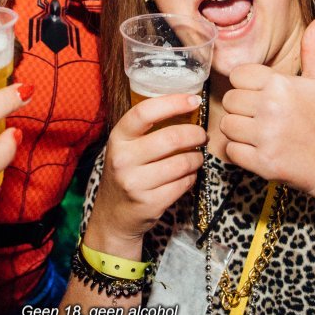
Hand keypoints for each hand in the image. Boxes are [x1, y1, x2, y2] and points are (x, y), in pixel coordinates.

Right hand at [87, 94, 204, 248]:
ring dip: (197, 158)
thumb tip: (187, 106)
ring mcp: (135, 183)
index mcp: (118, 138)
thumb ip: (148, 128)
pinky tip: (188, 175)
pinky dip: (192, 177)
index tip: (194, 100)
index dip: (173, 103)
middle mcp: (123, 159)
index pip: (145, 112)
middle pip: (171, 138)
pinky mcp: (149, 203)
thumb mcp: (127, 147)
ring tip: (197, 157)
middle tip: (201, 135)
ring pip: (182, 162)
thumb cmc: (127, 172)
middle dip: (195, 134)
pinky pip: (184, 184)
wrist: (113, 215)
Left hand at [219, 17, 314, 206]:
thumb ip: (314, 49)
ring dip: (238, 131)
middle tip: (261, 116)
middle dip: (241, 108)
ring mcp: (265, 136)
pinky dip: (240, 152)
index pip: (238, 75)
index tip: (261, 95)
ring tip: (259, 133)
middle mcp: (271, 107)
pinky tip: (258, 149)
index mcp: (280, 84)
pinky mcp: (262, 162)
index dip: (247, 85)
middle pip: (230, 100)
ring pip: (226, 125)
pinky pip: (230, 151)